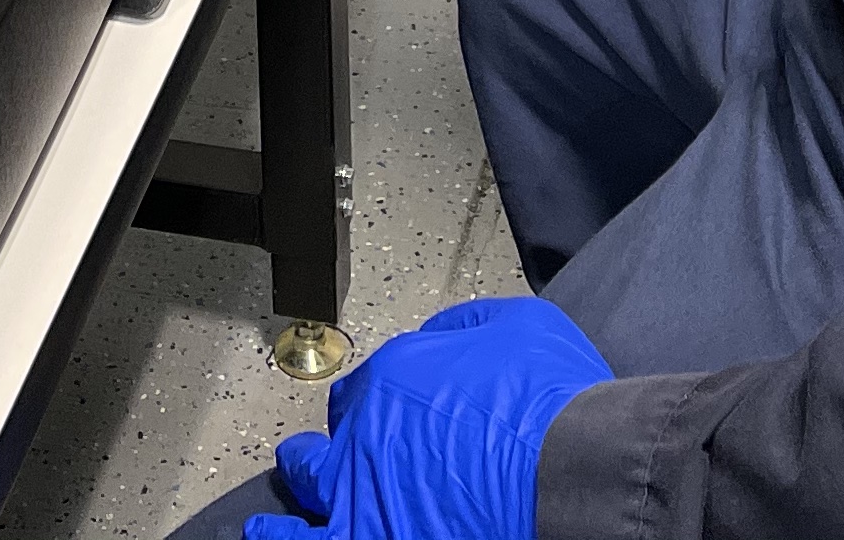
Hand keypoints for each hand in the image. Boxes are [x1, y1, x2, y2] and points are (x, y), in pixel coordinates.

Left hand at [244, 297, 610, 539]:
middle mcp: (365, 440)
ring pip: (308, 502)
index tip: (378, 414)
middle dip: (316, 452)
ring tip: (270, 525)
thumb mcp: (516, 324)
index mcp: (393, 380)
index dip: (369, 403)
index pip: (361, 391)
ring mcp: (366, 503)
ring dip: (291, 507)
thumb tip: (441, 337)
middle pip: (326, 446)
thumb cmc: (554, 406)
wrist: (573, 472)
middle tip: (310, 460)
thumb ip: (463, 329)